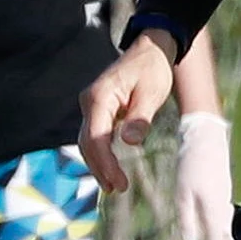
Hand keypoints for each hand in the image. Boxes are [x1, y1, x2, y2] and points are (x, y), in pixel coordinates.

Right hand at [76, 36, 177, 185]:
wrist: (150, 50)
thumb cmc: (153, 69)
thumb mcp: (152, 93)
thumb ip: (140, 118)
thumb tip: (129, 142)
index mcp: (100, 97)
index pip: (96, 137)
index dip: (105, 163)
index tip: (120, 182)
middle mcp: (89, 101)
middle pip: (88, 142)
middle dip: (100, 168)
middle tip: (118, 189)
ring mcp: (91, 105)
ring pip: (88, 140)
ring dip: (98, 164)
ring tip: (114, 186)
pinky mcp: (98, 109)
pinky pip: (94, 135)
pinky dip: (100, 153)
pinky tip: (109, 168)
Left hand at [174, 111, 235, 239]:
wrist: (207, 137)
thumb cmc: (191, 164)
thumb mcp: (182, 193)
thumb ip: (187, 219)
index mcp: (213, 211)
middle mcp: (224, 208)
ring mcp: (227, 200)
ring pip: (228, 230)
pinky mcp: (227, 193)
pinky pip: (227, 219)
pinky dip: (225, 232)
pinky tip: (222, 236)